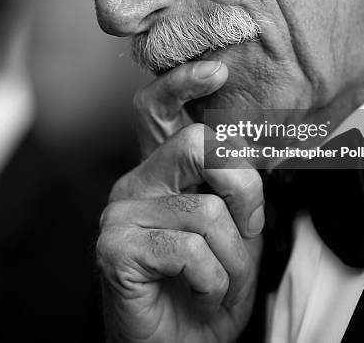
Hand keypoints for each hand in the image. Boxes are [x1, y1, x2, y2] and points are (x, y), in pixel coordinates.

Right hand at [97, 61, 263, 342]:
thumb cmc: (206, 288)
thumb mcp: (234, 232)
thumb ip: (234, 189)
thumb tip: (248, 150)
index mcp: (159, 172)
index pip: (158, 109)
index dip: (182, 84)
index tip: (215, 70)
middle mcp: (135, 184)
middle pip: (199, 145)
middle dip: (243, 190)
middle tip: (246, 228)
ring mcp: (121, 213)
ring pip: (208, 211)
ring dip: (234, 259)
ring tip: (218, 281)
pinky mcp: (115, 247)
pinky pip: (191, 249)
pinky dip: (212, 281)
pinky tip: (199, 292)